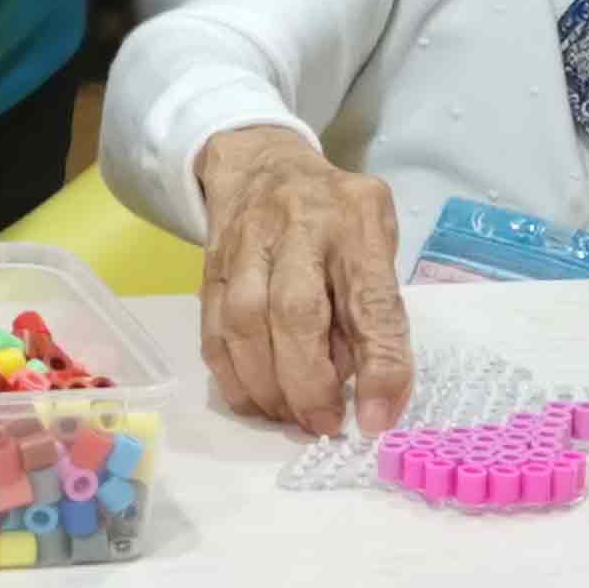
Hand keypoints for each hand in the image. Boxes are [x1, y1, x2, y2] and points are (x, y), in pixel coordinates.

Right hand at [195, 125, 409, 438]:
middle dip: (308, 383)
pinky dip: (234, 377)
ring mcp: (245, 243)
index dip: (379, 365)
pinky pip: (213, 331)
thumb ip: (371, 308)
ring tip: (291, 416)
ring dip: (268, 387)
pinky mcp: (210, 267)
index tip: (377, 420)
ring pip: (245, 324)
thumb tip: (360, 389)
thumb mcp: (376, 241)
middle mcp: (298, 224)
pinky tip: (256, 399)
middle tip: (323, 424)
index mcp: (355, 220)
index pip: (371, 299)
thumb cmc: (335, 214)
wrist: (260, 164)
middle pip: (294, 312)